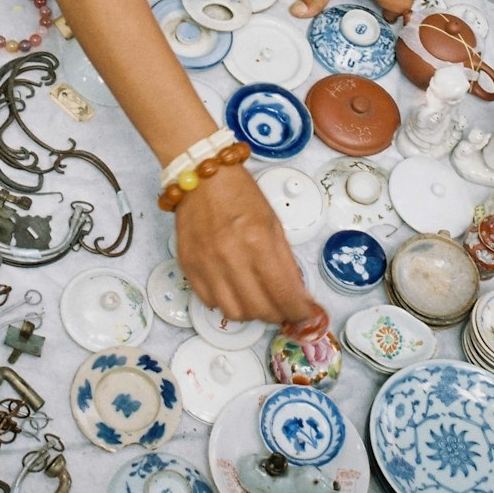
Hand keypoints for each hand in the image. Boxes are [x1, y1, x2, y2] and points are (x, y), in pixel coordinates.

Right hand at [174, 164, 323, 327]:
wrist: (201, 177)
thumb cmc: (240, 194)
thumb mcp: (273, 223)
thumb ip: (285, 262)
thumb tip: (298, 296)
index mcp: (258, 241)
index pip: (284, 295)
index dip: (299, 312)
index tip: (305, 314)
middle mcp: (231, 257)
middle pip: (260, 310)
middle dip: (277, 314)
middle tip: (282, 306)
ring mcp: (206, 264)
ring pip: (234, 313)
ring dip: (251, 312)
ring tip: (257, 298)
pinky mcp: (189, 267)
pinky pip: (209, 302)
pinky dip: (225, 302)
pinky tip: (232, 288)